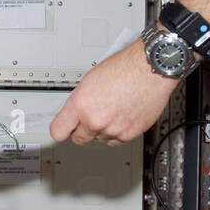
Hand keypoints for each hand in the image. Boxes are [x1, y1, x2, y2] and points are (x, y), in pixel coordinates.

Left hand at [49, 40, 178, 145]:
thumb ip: (80, 102)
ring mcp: (113, 129)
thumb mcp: (90, 80)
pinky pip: (117, 140)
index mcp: (81, 105)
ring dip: (102, 129)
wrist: (150, 69)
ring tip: (112, 109)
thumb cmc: (125, 68)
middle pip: (79, 138)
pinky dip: (118, 132)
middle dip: (82, 130)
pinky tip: (122, 115)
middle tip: (89, 118)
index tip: (63, 128)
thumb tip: (75, 114)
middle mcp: (95, 120)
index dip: (62, 129)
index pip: (58, 131)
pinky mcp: (130, 134)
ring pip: (99, 139)